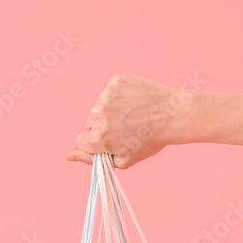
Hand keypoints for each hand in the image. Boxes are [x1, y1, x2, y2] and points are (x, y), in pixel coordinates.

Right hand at [67, 74, 194, 167]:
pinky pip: (110, 92)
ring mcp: (106, 96)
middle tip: (127, 129)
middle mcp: (97, 115)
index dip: (96, 144)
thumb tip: (68, 155)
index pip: (82, 141)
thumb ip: (92, 159)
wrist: (173, 115)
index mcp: (97, 137)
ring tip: (133, 116)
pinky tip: (134, 103)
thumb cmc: (150, 141)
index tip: (111, 142)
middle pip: (90, 124)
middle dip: (103, 128)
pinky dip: (119, 97)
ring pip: (100, 107)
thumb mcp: (122, 160)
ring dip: (112, 111)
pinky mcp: (115, 82)